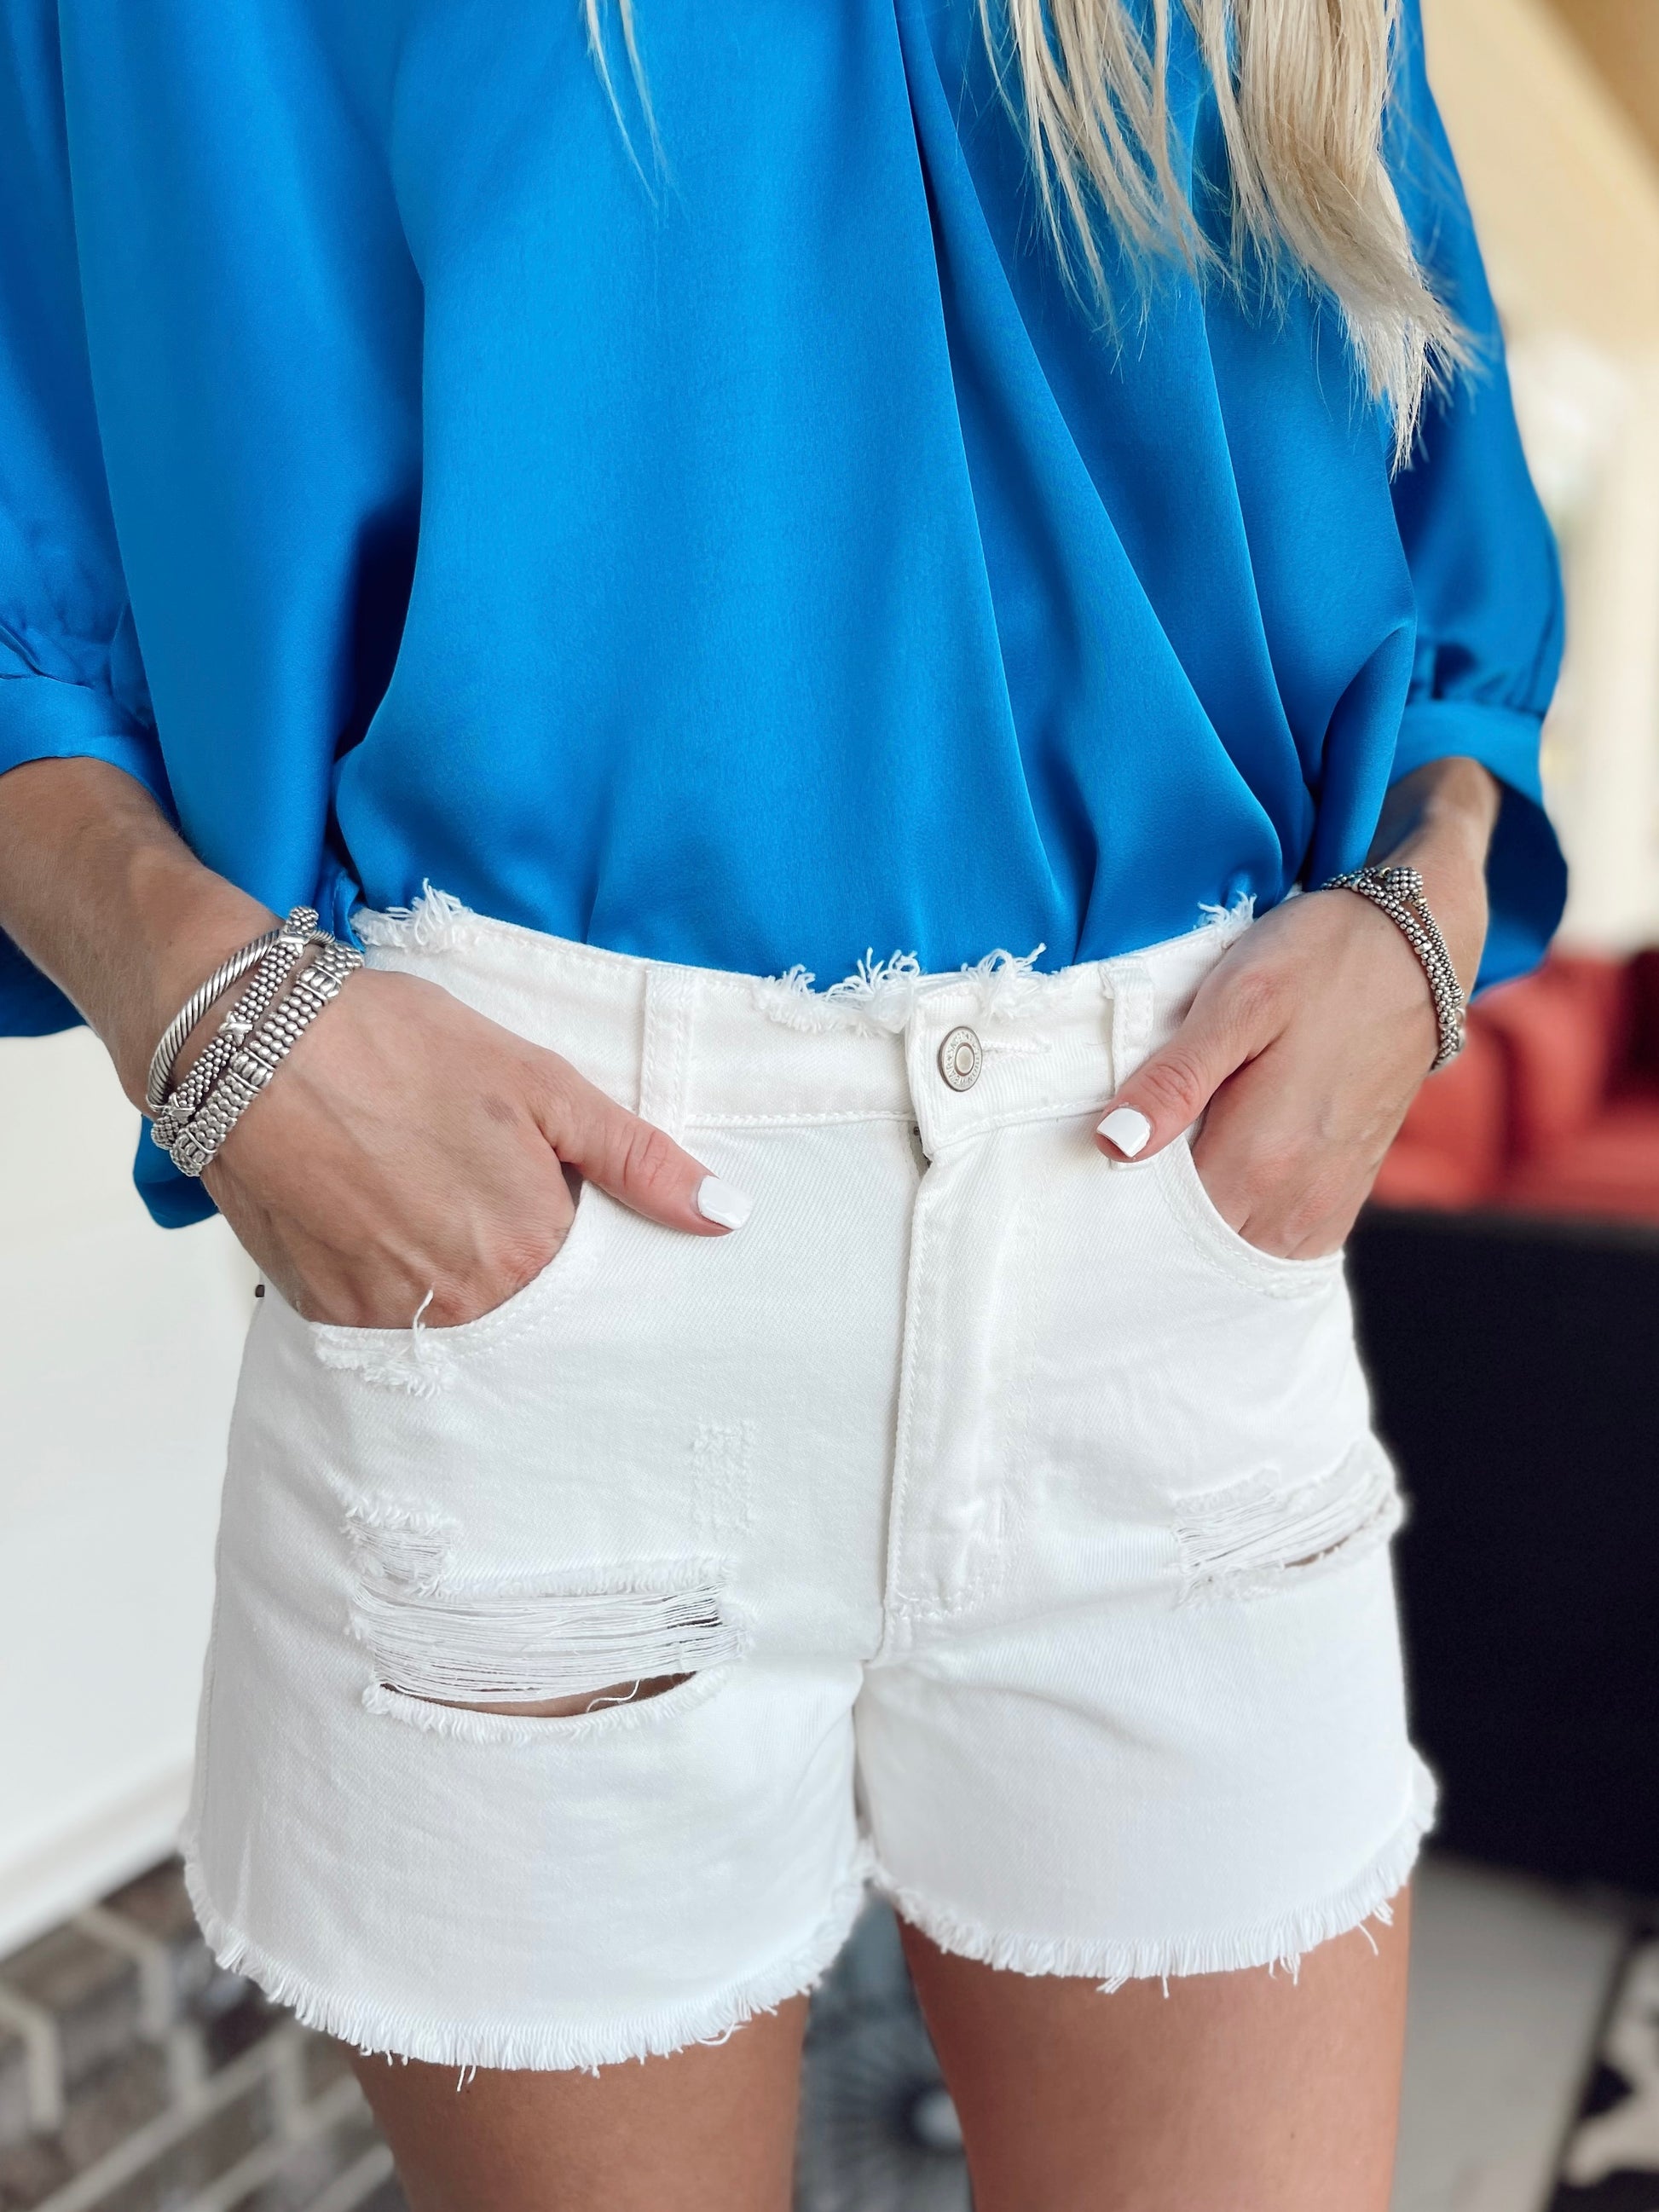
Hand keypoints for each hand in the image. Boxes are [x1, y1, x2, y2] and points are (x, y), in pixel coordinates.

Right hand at [197, 965, 740, 1326]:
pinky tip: (380, 1207)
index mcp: (531, 1253)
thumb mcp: (541, 1084)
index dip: (581, 1235)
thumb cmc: (399, 1048)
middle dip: (521, 1255)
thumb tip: (726, 1215)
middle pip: (524, 1304)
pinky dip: (394, 1272)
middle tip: (481, 1183)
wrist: (248, 1043)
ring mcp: (387, 1315)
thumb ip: (637, 1159)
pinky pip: (387, 1314)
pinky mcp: (325, 1310)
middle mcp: (463, 1306)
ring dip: (455, 1266)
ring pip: (454, 1312)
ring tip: (424, 1184)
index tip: (562, 1199)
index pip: (592, 1283)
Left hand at [1093, 759, 1498, 1258]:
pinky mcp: (1348, 1189)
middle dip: (1154, 1235)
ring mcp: (1328, 1198)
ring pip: (1243, 1256)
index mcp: (1261, 1155)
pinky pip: (1287, 1247)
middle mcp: (1298, 1194)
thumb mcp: (1238, 999)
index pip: (1164, 1226)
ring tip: (1159, 1197)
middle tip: (1112, 1193)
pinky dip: (1246, 1238)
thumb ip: (1177, 1078)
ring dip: (1199, 1240)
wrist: (1420, 947)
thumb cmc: (1320, 960)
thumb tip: (1114, 1144)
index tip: (1085, 1188)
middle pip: (1200, 1250)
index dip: (1119, 1213)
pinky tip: (1215, 1204)